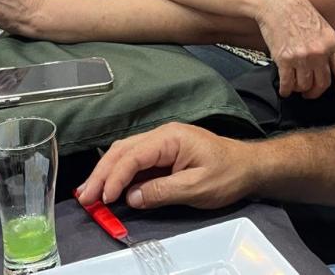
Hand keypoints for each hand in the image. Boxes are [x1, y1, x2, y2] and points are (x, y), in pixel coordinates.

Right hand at [77, 123, 252, 209]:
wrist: (248, 167)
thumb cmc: (228, 173)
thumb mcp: (197, 187)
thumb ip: (163, 191)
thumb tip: (132, 197)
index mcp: (170, 138)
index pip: (133, 155)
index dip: (114, 177)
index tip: (103, 198)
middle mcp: (162, 135)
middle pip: (122, 151)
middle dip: (101, 174)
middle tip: (85, 197)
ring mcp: (162, 143)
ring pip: (125, 154)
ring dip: (106, 173)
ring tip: (89, 194)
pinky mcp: (163, 154)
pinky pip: (135, 161)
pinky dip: (119, 174)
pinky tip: (109, 187)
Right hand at [252, 0, 334, 102]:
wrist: (276, 2)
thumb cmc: (296, 10)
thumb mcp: (321, 26)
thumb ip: (326, 46)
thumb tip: (324, 67)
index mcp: (331, 42)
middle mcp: (319, 52)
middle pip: (323, 83)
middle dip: (315, 92)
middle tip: (310, 93)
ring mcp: (302, 57)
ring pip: (304, 86)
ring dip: (299, 89)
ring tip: (294, 85)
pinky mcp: (285, 59)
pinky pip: (288, 84)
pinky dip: (286, 89)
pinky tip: (284, 88)